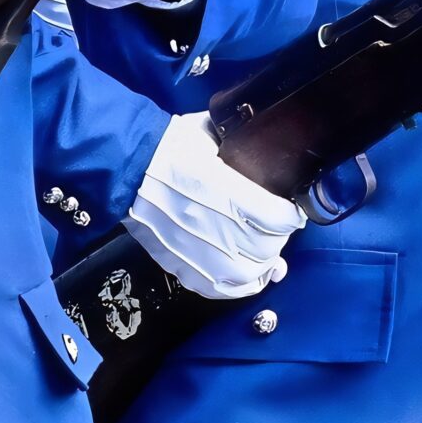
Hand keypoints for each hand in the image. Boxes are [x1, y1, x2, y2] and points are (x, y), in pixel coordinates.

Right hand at [125, 112, 305, 298]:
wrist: (128, 166)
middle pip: (265, 248)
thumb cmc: (170, 145)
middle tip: (280, 227)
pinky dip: (240, 284)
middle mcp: (211, 225)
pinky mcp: (182, 265)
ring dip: (264, 265)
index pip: (275, 217)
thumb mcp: (212, 134)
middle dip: (280, 238)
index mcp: (221, 189)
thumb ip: (242, 145)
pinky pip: (220, 289)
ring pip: (247, 274)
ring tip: (270, 255)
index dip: (291, 216)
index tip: (294, 210)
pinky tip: (248, 274)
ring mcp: (195, 250)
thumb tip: (266, 149)